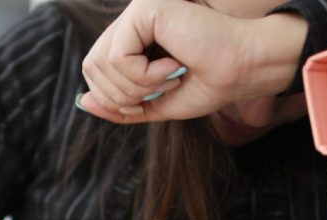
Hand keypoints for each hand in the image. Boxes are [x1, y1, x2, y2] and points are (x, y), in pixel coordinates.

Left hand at [79, 0, 306, 123]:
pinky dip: (144, 75)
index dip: (113, 96)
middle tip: (162, 89)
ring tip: (170, 77)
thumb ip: (120, 103)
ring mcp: (138, 11)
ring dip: (137, 85)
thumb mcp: (156, 102)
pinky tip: (174, 64)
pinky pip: (119, 56)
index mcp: (134, 36)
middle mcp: (133, 19)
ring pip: (101, 63)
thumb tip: (83, 102)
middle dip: (123, 95)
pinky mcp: (146, 9)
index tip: (147, 101)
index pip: (94, 69)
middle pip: (91, 67)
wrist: (244, 68)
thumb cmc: (211, 82)